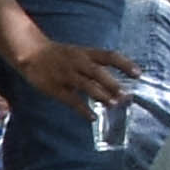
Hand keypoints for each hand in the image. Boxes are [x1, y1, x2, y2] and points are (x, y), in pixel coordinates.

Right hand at [5, 28, 139, 113]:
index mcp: (85, 53)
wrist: (31, 53)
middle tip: (126, 95)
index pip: (109, 56)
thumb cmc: (58, 55)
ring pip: (86, 85)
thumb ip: (94, 65)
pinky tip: (92, 117)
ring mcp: (66, 75)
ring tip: (113, 104)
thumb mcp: (78, 54)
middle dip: (112, 84)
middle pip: (98, 72)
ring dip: (101, 95)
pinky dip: (82, 109)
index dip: (125, 64)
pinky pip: (71, 99)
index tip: (138, 74)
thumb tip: (114, 80)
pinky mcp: (55, 87)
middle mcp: (77, 63)